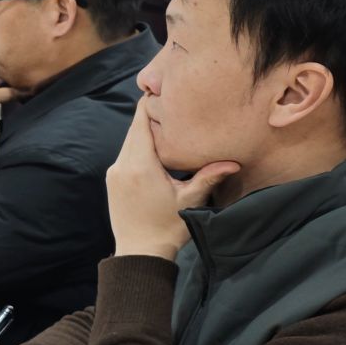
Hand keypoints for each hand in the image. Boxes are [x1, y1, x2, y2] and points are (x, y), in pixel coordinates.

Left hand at [106, 98, 239, 260]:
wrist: (138, 252)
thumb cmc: (167, 227)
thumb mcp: (190, 201)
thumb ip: (208, 178)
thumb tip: (233, 163)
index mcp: (140, 165)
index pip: (140, 124)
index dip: (149, 106)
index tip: (162, 92)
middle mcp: (121, 165)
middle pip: (134, 131)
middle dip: (150, 118)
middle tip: (169, 103)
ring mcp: (114, 173)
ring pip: (129, 143)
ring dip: (144, 134)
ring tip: (165, 123)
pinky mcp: (112, 181)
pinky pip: (125, 155)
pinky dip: (138, 148)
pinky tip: (155, 149)